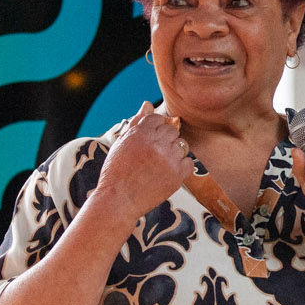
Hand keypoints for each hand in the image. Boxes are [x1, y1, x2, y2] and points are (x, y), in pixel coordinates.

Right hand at [95, 102, 194, 223]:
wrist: (118, 200)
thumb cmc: (116, 172)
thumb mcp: (121, 144)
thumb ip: (136, 122)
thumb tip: (148, 104)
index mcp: (140, 133)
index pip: (158, 118)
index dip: (154, 130)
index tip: (149, 142)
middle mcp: (156, 143)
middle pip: (172, 130)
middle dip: (165, 140)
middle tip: (154, 155)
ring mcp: (168, 158)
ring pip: (182, 145)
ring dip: (173, 153)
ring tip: (159, 165)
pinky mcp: (177, 175)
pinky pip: (189, 163)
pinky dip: (181, 168)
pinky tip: (167, 174)